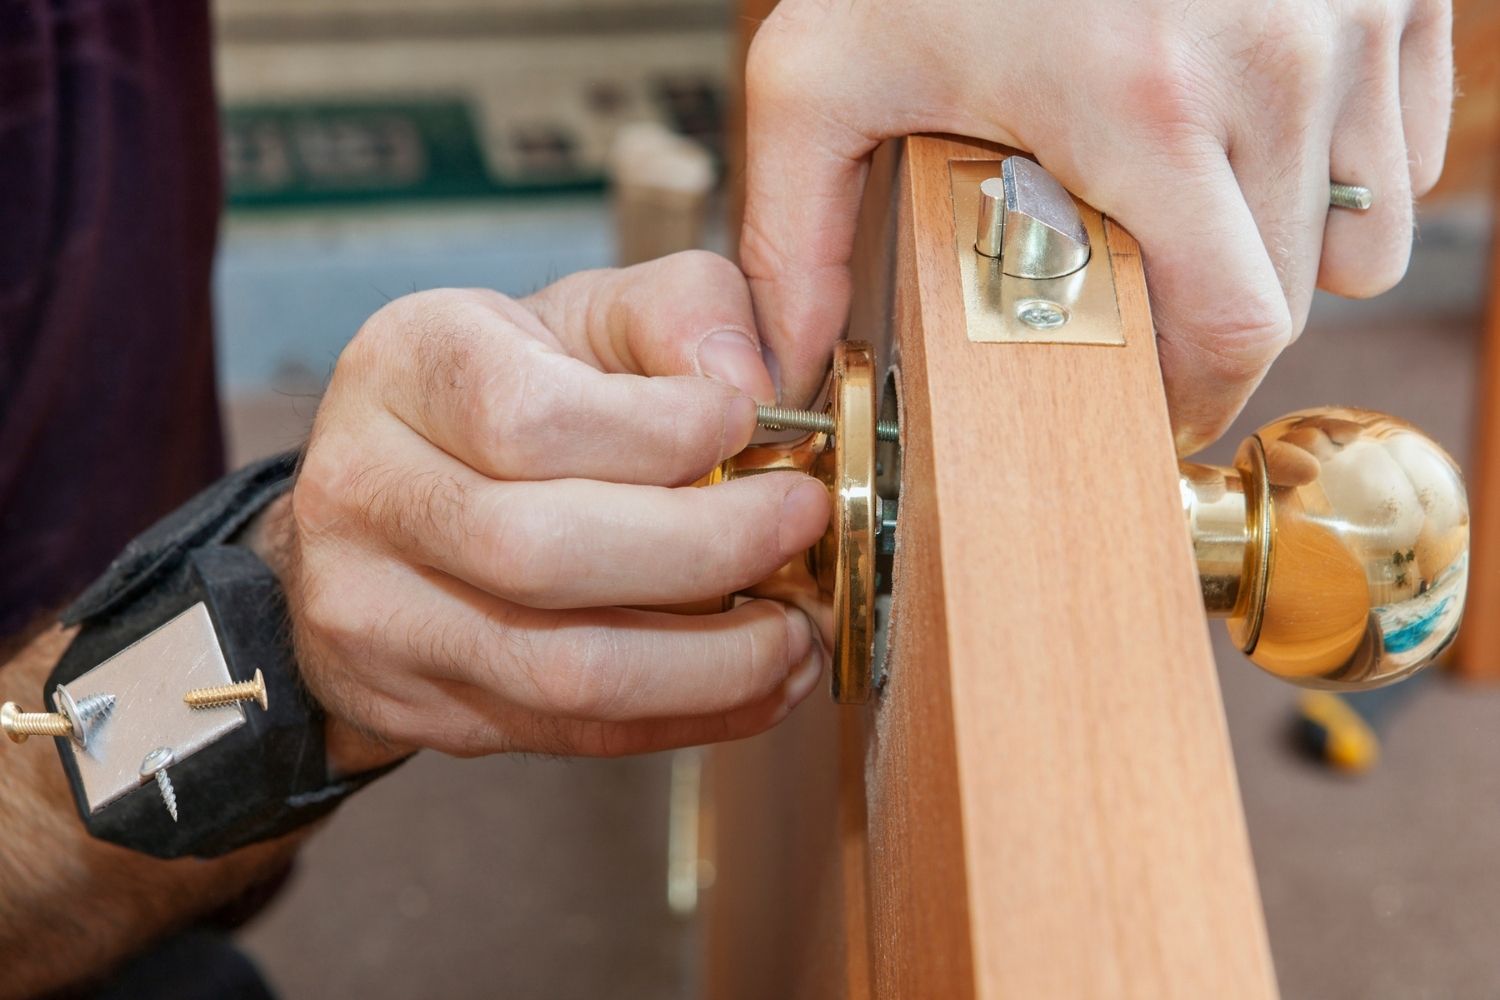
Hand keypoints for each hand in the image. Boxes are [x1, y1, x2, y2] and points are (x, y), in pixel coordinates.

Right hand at [268, 252, 830, 768]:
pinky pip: (576, 735)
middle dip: (709, 550)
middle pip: (543, 553)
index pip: (531, 418)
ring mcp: (376, 615)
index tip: (754, 424)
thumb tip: (751, 379)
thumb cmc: (516, 391)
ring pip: (566, 671)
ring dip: (716, 663)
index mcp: (406, 366)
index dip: (667, 432)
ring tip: (795, 629)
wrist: (388, 504)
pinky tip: (760, 681)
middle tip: (800, 526)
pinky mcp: (419, 705)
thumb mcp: (589, 316)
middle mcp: (366, 491)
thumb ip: (684, 309)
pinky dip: (692, 715)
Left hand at [741, 0, 1451, 451]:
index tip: (1155, 400)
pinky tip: (1239, 131)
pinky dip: (1333, 164)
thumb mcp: (826, 68)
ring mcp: (1353, 16)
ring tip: (1187, 203)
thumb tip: (790, 362)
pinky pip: (1402, 145)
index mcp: (1144, 104)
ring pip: (1365, 231)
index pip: (1234, 328)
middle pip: (1298, 294)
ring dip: (1281, 247)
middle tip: (1146, 295)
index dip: (1194, 391)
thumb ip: (794, 231)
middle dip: (1218, 322)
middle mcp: (1277, 61)